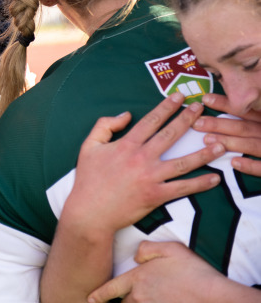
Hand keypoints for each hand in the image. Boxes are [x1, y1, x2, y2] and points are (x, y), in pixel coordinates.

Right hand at [63, 93, 222, 235]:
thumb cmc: (89, 179)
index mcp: (126, 145)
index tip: (179, 97)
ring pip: (183, 162)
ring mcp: (151, 177)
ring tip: (220, 144)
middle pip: (170, 135)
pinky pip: (183, 188)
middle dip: (187, 119)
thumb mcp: (89, 146)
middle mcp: (142, 158)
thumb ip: (104, 126)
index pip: (151, 120)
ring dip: (203, 153)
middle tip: (200, 109)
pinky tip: (214, 178)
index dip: (166, 107)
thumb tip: (126, 115)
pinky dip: (200, 183)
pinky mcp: (156, 195)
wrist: (91, 210)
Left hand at [87, 241, 252, 302]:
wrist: (215, 296)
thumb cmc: (195, 272)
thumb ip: (148, 249)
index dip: (99, 295)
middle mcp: (141, 296)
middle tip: (114, 302)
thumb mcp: (171, 249)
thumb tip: (137, 256)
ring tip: (137, 301)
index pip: (111, 288)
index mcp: (138, 278)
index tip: (90, 300)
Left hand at [196, 94, 260, 175]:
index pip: (247, 110)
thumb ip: (254, 113)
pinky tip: (235, 163)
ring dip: (231, 142)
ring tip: (207, 140)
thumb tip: (236, 104)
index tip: (204, 99)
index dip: (226, 104)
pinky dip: (252, 165)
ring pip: (254, 145)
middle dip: (221, 124)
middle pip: (246, 126)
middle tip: (197, 123)